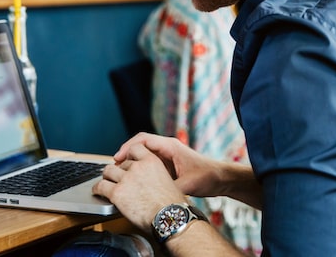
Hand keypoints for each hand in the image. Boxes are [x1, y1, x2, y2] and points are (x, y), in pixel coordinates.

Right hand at [93, 133, 219, 230]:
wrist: (221, 178)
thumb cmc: (207, 177)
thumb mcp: (188, 184)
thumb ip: (169, 188)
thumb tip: (152, 195)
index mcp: (170, 146)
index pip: (143, 140)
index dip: (127, 147)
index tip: (117, 158)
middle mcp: (167, 148)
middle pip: (140, 144)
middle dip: (126, 153)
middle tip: (114, 166)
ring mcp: (167, 155)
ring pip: (143, 153)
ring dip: (132, 160)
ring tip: (120, 172)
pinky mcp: (168, 164)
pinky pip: (149, 162)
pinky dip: (139, 167)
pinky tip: (134, 178)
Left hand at [93, 139, 187, 230]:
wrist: (169, 219)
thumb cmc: (172, 207)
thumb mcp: (168, 182)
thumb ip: (155, 176)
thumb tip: (149, 182)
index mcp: (152, 162)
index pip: (135, 149)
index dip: (129, 156)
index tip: (127, 162)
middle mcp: (138, 167)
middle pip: (121, 163)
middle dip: (119, 171)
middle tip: (118, 179)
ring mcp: (126, 179)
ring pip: (108, 171)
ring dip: (107, 177)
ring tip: (106, 183)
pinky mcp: (117, 192)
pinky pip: (100, 186)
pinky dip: (97, 189)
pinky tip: (97, 191)